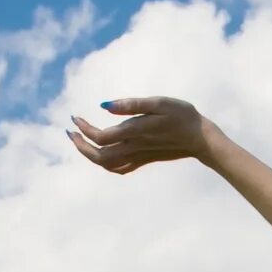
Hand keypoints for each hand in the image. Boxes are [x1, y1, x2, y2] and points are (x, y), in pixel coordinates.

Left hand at [67, 96, 212, 172]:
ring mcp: (139, 156)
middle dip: (80, 145)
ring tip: (80, 140)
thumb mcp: (158, 102)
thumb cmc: (182, 115)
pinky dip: (105, 163)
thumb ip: (131, 104)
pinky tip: (102, 152)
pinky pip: (119, 168)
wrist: (201, 139)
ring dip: (89, 154)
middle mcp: (134, 148)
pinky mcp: (144, 160)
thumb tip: (104, 105)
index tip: (75, 117)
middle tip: (70, 131)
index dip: (84, 129)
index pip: (101, 137)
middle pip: (99, 156)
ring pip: (107, 164)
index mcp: (135, 132)